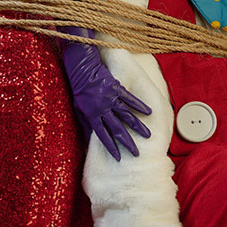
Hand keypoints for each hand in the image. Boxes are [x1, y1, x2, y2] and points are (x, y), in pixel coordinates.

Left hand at [62, 40, 150, 159]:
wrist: (82, 68)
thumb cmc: (79, 89)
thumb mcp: (78, 109)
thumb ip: (86, 123)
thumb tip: (89, 139)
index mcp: (92, 115)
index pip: (103, 135)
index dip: (111, 147)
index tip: (118, 158)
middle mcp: (103, 109)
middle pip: (117, 129)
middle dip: (127, 142)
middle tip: (136, 153)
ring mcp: (111, 98)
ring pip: (127, 115)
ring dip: (138, 126)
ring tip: (148, 135)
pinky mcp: (117, 88)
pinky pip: (130, 99)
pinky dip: (139, 106)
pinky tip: (148, 112)